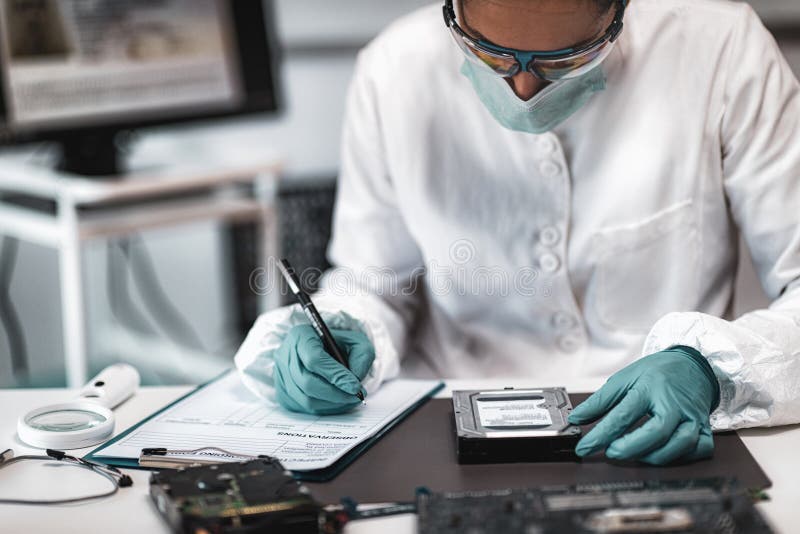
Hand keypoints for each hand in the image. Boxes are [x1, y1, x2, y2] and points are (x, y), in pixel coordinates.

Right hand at [273, 325, 374, 414]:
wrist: (323, 348)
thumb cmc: (338, 344)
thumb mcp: (356, 340)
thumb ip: (361, 356)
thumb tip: (355, 379)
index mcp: (301, 336)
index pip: (314, 359)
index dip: (336, 376)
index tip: (355, 387)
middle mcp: (285, 355)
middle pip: (307, 383)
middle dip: (336, 394)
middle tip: (356, 396)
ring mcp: (281, 375)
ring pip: (305, 399)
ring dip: (331, 404)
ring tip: (350, 399)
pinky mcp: (282, 391)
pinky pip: (302, 407)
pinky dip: (324, 408)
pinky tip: (337, 402)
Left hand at [567, 346, 719, 464]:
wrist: (691, 365)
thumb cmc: (656, 373)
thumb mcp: (624, 378)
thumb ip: (599, 401)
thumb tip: (576, 418)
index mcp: (649, 388)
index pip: (623, 415)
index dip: (601, 435)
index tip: (584, 447)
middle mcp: (673, 403)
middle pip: (656, 432)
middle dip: (631, 448)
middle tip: (611, 452)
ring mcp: (692, 417)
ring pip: (679, 445)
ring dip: (654, 456)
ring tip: (632, 454)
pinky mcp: (705, 428)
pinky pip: (698, 449)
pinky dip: (681, 457)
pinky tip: (663, 454)